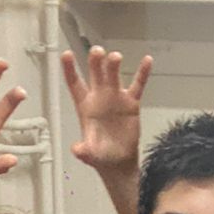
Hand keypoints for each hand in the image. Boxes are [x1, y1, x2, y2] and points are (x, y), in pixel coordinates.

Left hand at [60, 46, 152, 172]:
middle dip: (95, 62)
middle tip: (98, 52)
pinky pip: (137, 85)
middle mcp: (99, 97)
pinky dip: (142, 73)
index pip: (75, 84)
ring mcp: (115, 97)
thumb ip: (83, 150)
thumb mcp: (89, 154)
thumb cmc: (100, 155)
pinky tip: (147, 60)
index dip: (70, 69)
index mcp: (85, 105)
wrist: (118, 161)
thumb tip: (77, 149)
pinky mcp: (131, 103)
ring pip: (114, 75)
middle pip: (95, 74)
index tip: (66, 54)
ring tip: (115, 57)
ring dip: (113, 64)